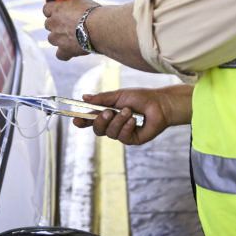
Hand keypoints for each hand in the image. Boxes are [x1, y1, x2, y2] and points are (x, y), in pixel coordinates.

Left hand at [43, 0, 99, 60]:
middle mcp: (53, 24)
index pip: (46, 9)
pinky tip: (72, 51)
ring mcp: (57, 38)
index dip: (53, 11)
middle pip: (48, 24)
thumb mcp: (84, 1)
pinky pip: (60, 55)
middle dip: (56, 25)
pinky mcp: (64, 50)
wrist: (99, 28)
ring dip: (59, 38)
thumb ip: (77, 0)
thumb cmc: (92, 13)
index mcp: (56, 9)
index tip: (60, 12)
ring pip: (52, 39)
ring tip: (72, 37)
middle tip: (69, 24)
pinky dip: (65, 53)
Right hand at [74, 86, 192, 145]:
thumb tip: (84, 97)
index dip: (82, 121)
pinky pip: (122, 137)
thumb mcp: (119, 95)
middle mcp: (113, 125)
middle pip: (97, 130)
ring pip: (110, 133)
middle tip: (108, 112)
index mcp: (108, 113)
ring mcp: (122, 133)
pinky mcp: (132, 140)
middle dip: (100, 121)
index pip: (91, 120)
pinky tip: (134, 120)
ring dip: (118, 121)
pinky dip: (127, 127)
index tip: (76, 119)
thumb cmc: (140, 98)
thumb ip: (102, 98)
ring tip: (128, 111)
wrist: (159, 104)